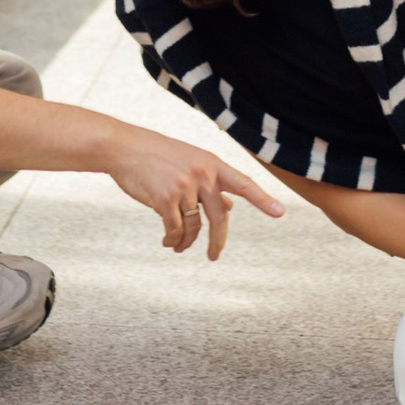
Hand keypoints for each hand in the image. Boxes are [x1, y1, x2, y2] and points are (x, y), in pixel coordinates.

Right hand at [104, 124, 284, 259]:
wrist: (124, 148)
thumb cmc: (158, 155)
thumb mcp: (190, 162)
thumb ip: (212, 182)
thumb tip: (231, 206)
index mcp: (212, 163)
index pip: (243, 183)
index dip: (262, 199)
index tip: (280, 213)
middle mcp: (202, 174)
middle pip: (220, 216)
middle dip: (217, 240)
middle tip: (214, 256)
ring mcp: (184, 186)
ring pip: (195, 227)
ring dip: (186, 242)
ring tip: (178, 246)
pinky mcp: (165, 198)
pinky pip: (175, 230)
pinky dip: (172, 240)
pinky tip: (168, 242)